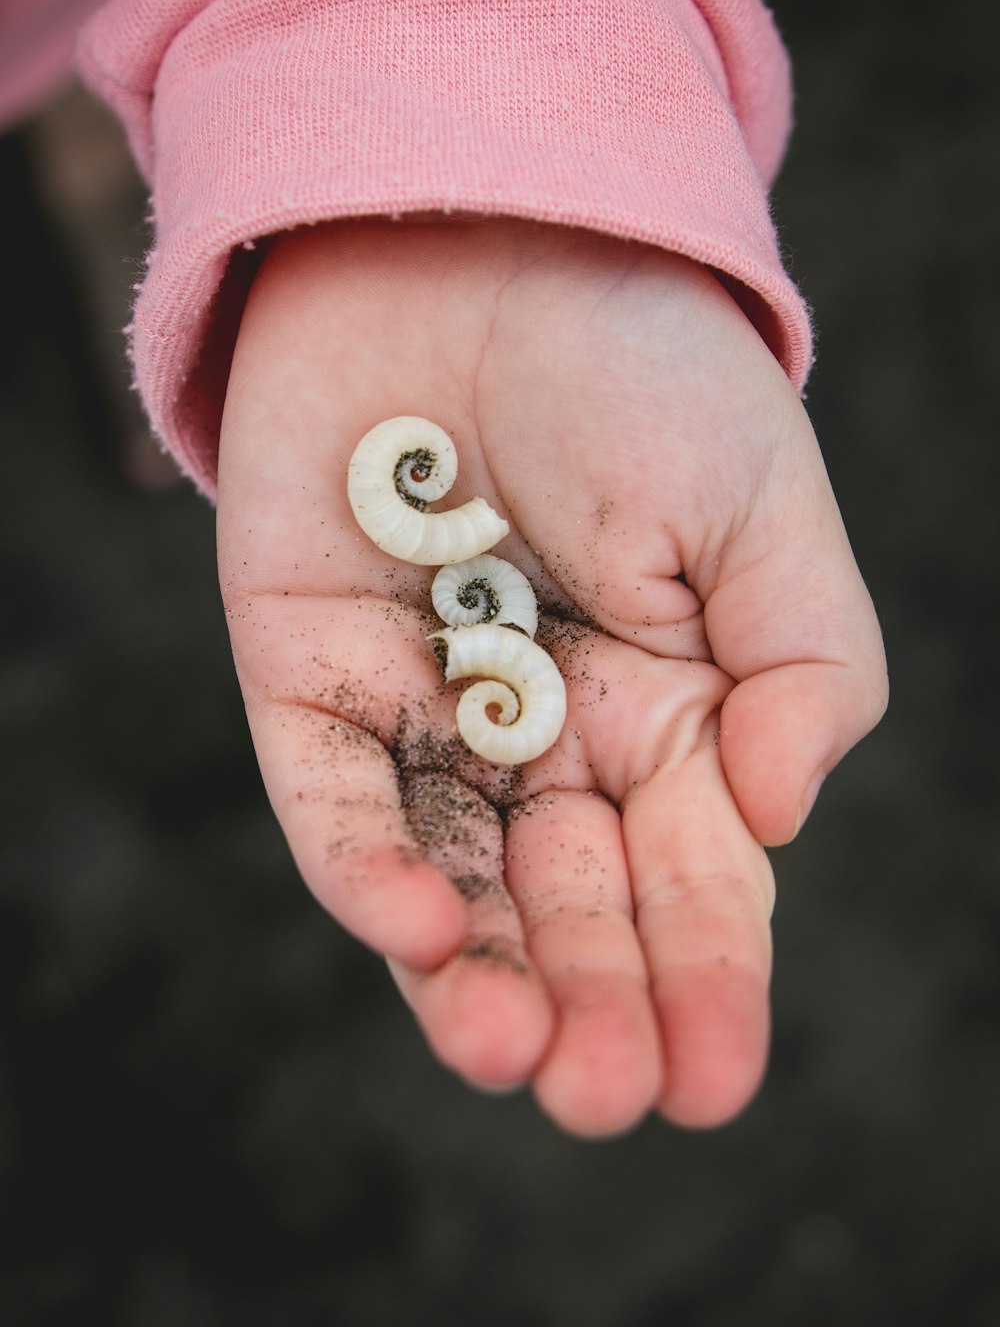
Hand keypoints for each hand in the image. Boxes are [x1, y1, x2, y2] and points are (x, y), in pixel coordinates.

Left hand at [216, 219, 886, 1134]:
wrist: (480, 229)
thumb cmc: (641, 363)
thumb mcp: (765, 508)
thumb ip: (805, 670)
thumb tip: (775, 823)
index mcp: (666, 706)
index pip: (690, 874)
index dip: (706, 978)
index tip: (715, 1078)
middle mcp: (541, 726)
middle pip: (565, 902)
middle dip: (591, 1004)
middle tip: (604, 1097)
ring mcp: (422, 705)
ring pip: (447, 881)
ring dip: (477, 979)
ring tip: (517, 1058)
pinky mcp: (310, 670)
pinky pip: (334, 794)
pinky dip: (369, 867)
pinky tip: (419, 932)